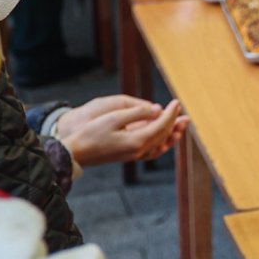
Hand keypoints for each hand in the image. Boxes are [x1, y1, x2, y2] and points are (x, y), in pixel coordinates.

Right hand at [54, 95, 186, 166]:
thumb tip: (157, 109)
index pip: (162, 125)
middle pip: (164, 135)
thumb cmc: (90, 133)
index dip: (171, 113)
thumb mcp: (113, 118)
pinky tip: (163, 139)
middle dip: (174, 122)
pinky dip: (161, 143)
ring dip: (171, 133)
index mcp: (137, 141)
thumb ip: (137, 113)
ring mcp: (134, 155)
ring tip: (180, 125)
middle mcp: (139, 151)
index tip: (177, 102)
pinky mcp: (129, 156)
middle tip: (183, 112)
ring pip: (160, 144)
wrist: (75, 153)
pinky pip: (152, 151)